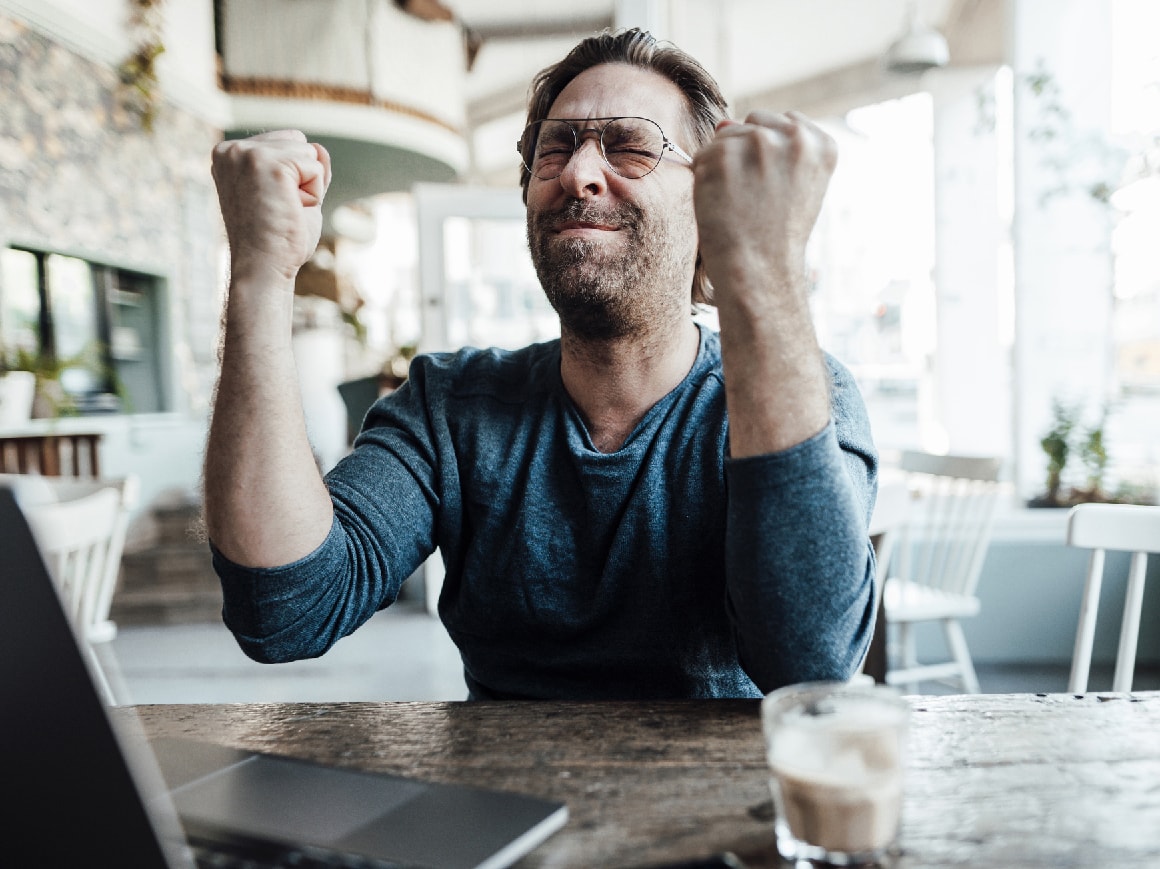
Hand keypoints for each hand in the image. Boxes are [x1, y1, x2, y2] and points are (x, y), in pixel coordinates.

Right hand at [211, 130, 331, 286]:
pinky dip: (313, 193)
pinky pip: (315, 167)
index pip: (284, 142)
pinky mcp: (266, 164)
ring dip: (308, 186)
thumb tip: (320, 147)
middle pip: (298, 141)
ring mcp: (245, 154)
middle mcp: (231, 149)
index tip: (271, 203)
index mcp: (229, 155)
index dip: (293, 176)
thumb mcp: (292, 196)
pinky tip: (290, 210)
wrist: (264, 267)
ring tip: (284, 210)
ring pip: (308, 153)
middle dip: (302, 178)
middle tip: (281, 208)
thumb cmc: (276, 240)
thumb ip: (305, 170)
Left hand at [692, 111, 836, 304]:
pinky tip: (720, 202)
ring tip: (738, 201)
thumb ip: (772, 148)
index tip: (772, 185)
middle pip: (754, 122)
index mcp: (821, 145)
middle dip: (747, 151)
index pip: (785, 122)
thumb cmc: (774, 236)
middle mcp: (795, 138)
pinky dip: (704, 177)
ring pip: (726, 136)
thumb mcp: (794, 187)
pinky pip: (703, 154)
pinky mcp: (724, 155)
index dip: (771, 153)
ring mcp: (758, 143)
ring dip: (724, 165)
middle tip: (753, 195)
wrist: (758, 269)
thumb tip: (723, 122)